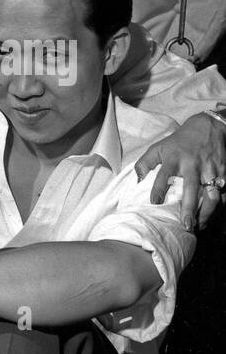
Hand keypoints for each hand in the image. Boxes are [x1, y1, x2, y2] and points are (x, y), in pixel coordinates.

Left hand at [135, 111, 225, 229]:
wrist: (208, 127)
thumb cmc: (179, 142)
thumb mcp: (158, 147)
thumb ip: (144, 163)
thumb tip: (137, 180)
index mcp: (174, 159)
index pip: (164, 175)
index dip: (159, 188)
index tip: (155, 202)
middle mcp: (192, 165)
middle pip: (191, 189)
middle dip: (189, 208)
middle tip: (186, 225)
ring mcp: (209, 169)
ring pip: (211, 194)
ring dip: (206, 211)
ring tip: (199, 226)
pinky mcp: (223, 171)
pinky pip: (222, 191)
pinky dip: (218, 205)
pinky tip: (211, 216)